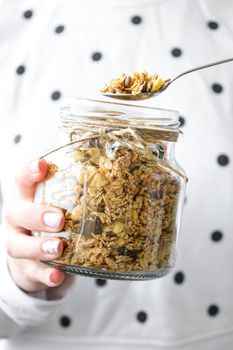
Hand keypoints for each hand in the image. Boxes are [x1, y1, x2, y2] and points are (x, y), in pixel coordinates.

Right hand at [4, 158, 72, 294]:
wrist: (33, 257)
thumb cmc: (51, 222)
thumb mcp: (58, 204)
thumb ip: (77, 193)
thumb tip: (123, 178)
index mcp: (27, 197)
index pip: (22, 179)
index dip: (29, 171)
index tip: (42, 165)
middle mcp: (18, 218)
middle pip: (18, 212)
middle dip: (38, 215)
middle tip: (59, 220)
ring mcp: (19, 243)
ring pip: (18, 245)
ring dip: (39, 247)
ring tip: (59, 249)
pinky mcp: (24, 267)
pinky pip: (31, 272)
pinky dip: (45, 274)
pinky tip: (57, 276)